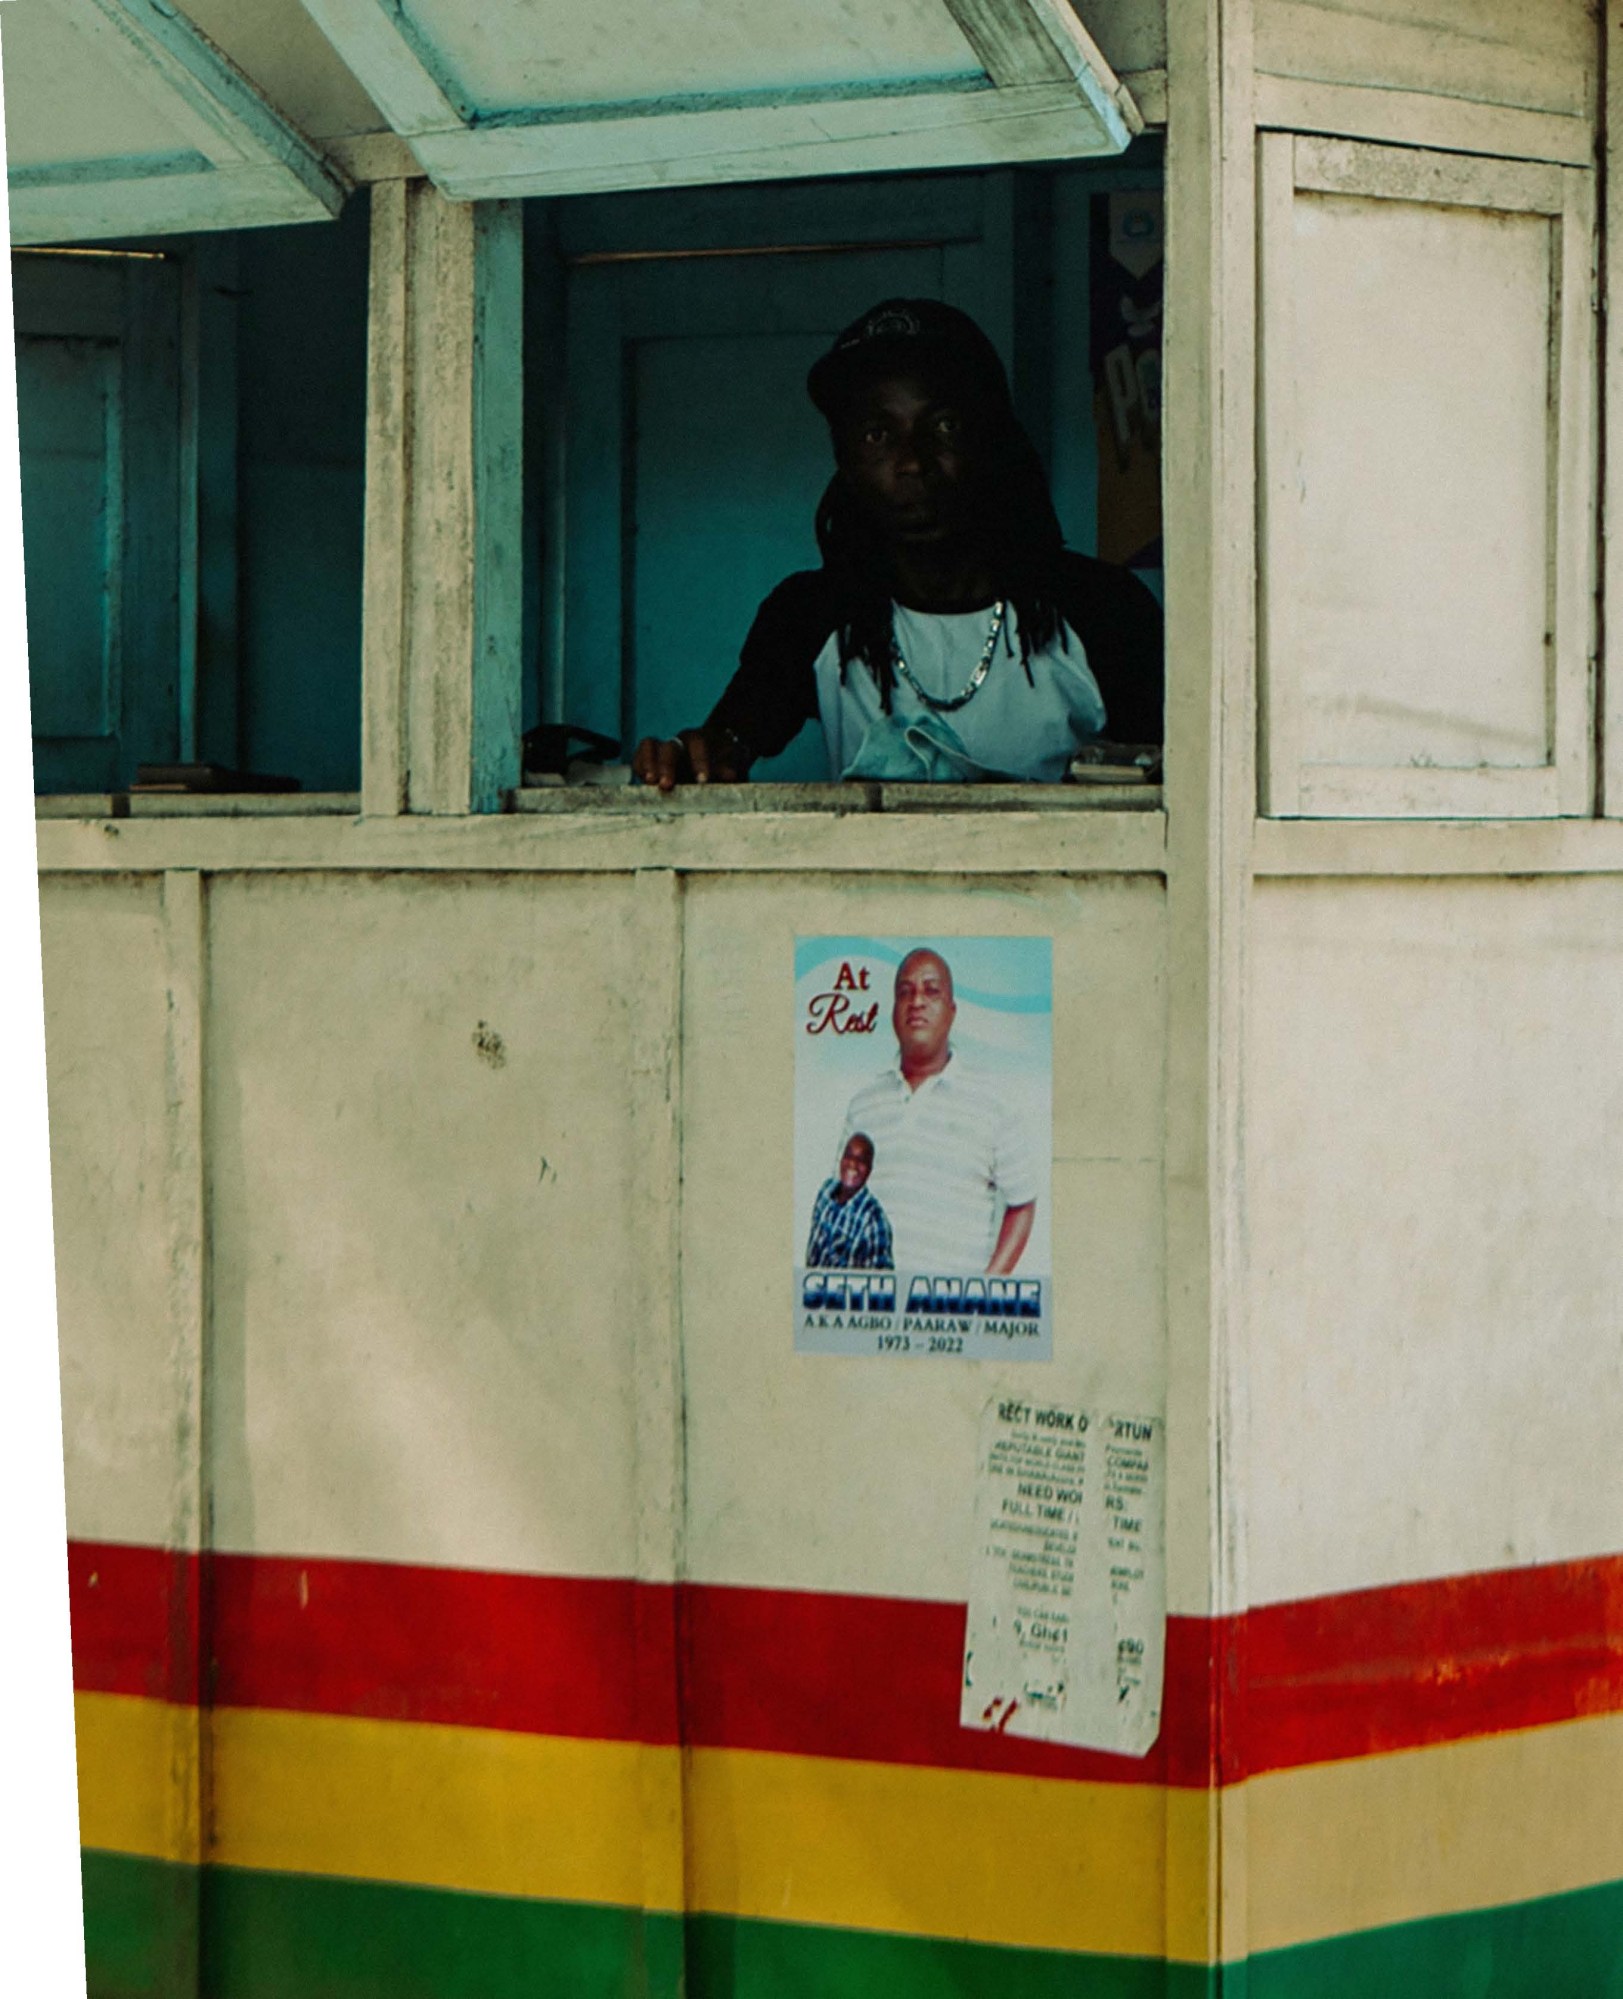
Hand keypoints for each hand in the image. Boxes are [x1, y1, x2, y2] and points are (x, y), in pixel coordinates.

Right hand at [631, 726, 748, 792]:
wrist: (717, 754)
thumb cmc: (724, 760)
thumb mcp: (732, 762)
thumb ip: (729, 768)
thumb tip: (729, 775)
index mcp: (701, 740)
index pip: (698, 744)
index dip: (699, 761)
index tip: (702, 780)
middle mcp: (679, 742)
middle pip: (669, 746)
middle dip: (667, 765)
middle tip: (666, 785)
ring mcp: (663, 749)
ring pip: (649, 746)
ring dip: (648, 764)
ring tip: (650, 782)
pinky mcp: (651, 760)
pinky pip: (639, 757)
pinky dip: (639, 767)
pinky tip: (642, 783)